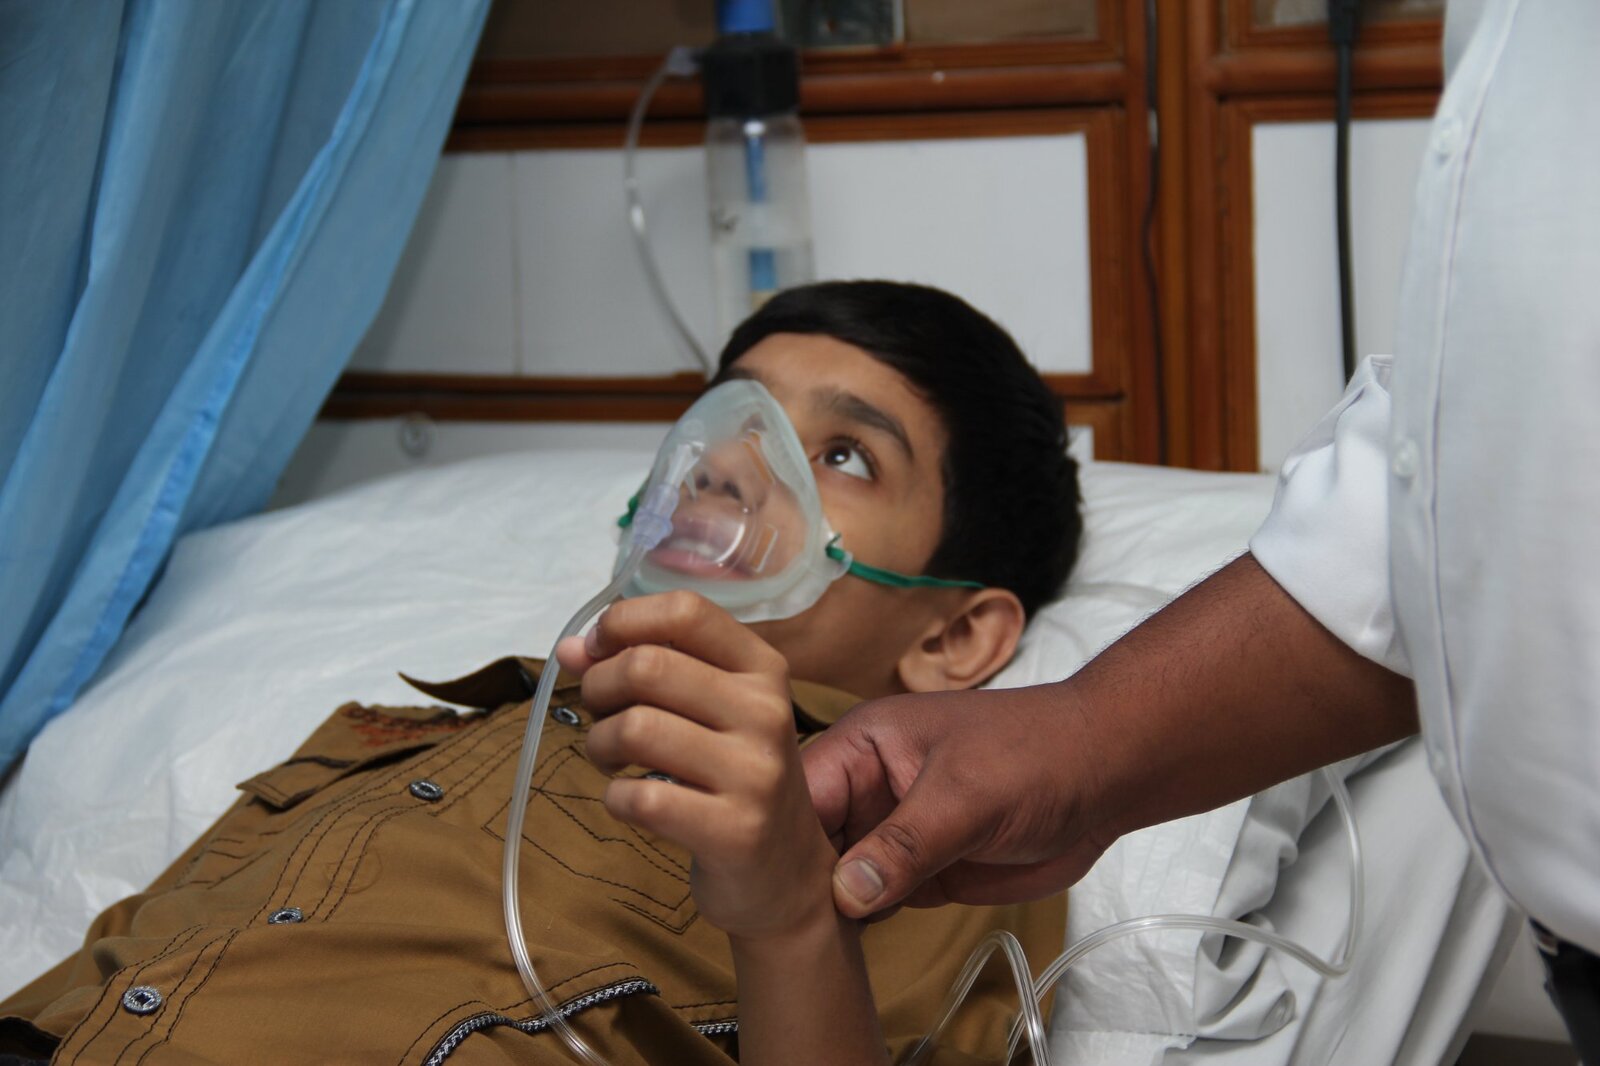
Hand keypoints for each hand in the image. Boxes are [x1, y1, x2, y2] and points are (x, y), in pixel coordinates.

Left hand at [558, 591, 839, 941]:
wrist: (786, 874)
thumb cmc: (734, 780)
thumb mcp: (709, 711)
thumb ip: (646, 667)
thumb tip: (571, 647)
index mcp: (763, 669)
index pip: (686, 611)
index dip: (623, 622)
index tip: (596, 650)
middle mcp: (767, 712)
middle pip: (648, 664)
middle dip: (599, 687)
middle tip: (601, 715)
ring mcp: (755, 773)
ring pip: (635, 727)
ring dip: (600, 744)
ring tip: (611, 759)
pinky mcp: (736, 830)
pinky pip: (639, 797)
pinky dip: (615, 798)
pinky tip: (631, 802)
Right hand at [802, 683, 1111, 919]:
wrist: (1105, 776)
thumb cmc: (1040, 754)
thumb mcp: (968, 795)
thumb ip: (906, 845)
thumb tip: (845, 894)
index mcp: (863, 744)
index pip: (795, 791)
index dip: (771, 835)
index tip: (758, 885)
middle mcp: (865, 786)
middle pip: (804, 839)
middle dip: (792, 879)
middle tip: (773, 923)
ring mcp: (890, 830)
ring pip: (834, 876)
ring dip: (823, 907)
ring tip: (800, 937)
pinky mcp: (917, 869)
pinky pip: (870, 900)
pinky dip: (857, 924)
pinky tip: (840, 945)